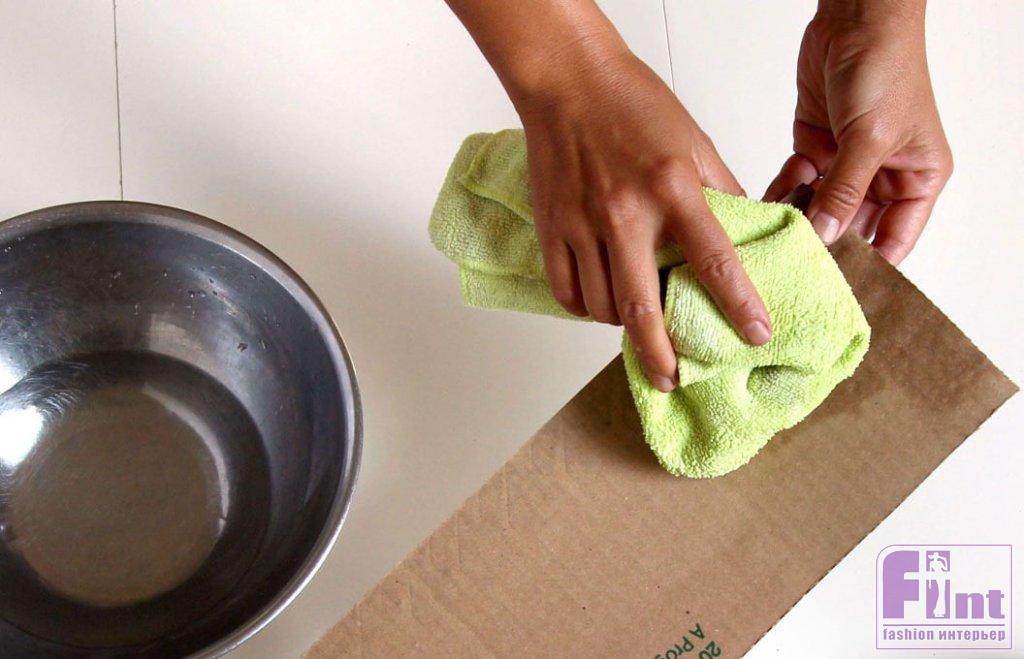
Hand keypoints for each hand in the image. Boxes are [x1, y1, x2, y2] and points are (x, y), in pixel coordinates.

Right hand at [515, 45, 771, 391]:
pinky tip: (599, 307)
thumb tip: (741, 234)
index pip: (714, 260)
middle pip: (643, 305)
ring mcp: (582, 223)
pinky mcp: (551, 227)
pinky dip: (584, 309)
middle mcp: (625, 212)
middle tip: (673, 379)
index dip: (739, 305)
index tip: (756, 335)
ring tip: (639, 327)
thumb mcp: (694, 141)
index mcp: (672, 187)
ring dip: (624, 325)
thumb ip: (719, 190)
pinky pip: (566, 290)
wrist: (569, 81)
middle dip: (661, 353)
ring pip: (602, 304)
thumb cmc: (633, 103)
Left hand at [764, 4, 952, 264]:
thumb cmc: (887, 66)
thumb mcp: (870, 138)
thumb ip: (845, 190)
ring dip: (797, 221)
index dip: (868, 266)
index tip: (837, 291)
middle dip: (823, 246)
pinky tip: (764, 208)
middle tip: (792, 271)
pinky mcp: (816, 149)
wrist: (857, 19)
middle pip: (851, 228)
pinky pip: (797, 184)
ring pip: (820, 209)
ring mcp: (847, 164)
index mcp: (917, 179)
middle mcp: (883, 176)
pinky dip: (781, 194)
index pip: (895, 240)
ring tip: (772, 243)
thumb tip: (827, 236)